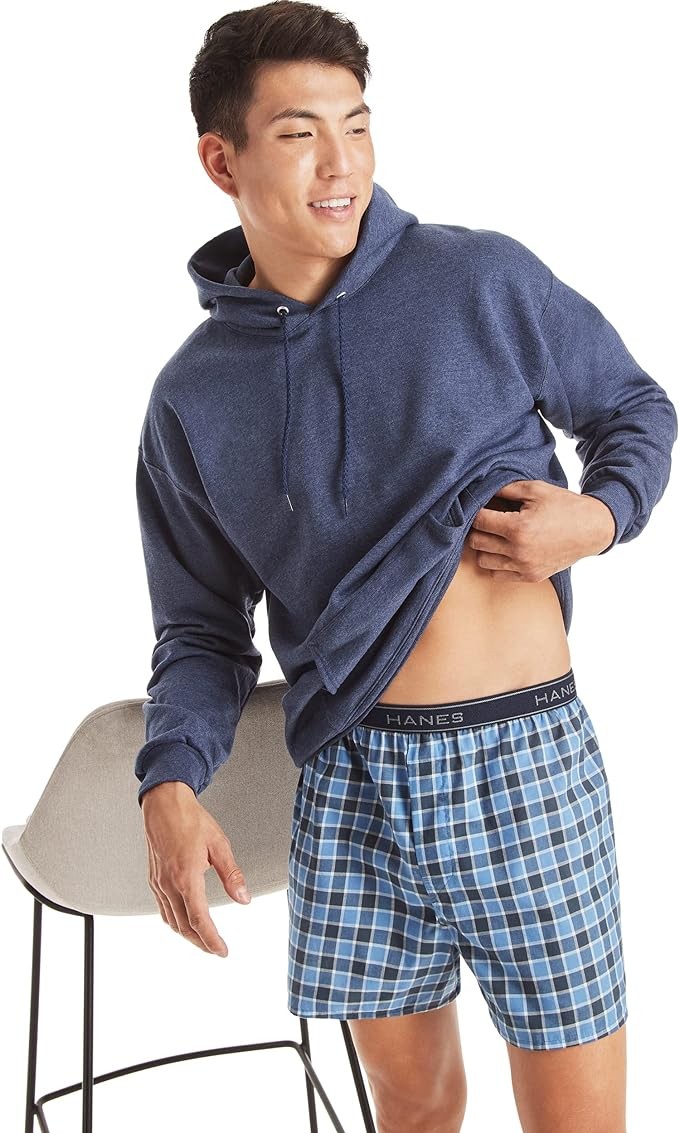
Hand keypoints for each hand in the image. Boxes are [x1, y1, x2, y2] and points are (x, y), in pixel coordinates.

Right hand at [141, 781, 250, 955]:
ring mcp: (158, 882)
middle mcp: (168, 883)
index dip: (211, 940)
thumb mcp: (219, 844)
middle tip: (216, 949)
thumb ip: (232, 875)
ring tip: (203, 940)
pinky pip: (162, 909)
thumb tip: (244, 898)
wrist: (164, 803)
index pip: (199, 919)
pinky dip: (174, 922)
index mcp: (186, 876)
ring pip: (171, 921)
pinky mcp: (154, 879)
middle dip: (201, 943)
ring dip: (187, 935)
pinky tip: (183, 921)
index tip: (222, 951)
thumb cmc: (190, 819)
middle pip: (184, 927)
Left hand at [465, 479, 615, 581]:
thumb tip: (482, 490)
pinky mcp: (530, 576)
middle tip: (488, 520)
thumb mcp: (535, 489)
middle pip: (477, 542)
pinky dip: (496, 562)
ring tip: (494, 536)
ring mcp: (524, 567)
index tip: (482, 506)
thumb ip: (505, 488)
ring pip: (483, 561)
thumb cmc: (564, 506)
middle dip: (478, 528)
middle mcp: (519, 551)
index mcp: (518, 528)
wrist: (592, 529)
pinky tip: (504, 549)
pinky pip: (497, 574)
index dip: (476, 511)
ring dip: (484, 547)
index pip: (479, 521)